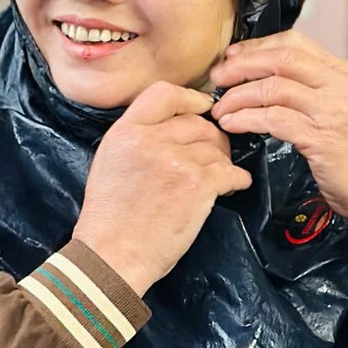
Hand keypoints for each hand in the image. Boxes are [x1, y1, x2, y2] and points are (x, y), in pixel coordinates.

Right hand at [73, 83, 250, 295]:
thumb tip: (172, 129)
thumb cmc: (110, 217)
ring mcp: (176, 161)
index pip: (163, 93)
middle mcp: (151, 140)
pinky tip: (234, 185)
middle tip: (214, 154)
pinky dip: (236, 179)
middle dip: (211, 138)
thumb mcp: (110, 162)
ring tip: (219, 177)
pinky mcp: (197, 185)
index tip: (202, 109)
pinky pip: (229, 172)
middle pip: (197, 123)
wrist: (113, 254)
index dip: (189, 98)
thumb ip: (138, 139)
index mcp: (125, 132)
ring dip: (222, 162)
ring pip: (215, 148)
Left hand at [209, 31, 347, 228]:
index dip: (256, 46)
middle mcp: (341, 85)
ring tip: (219, 109)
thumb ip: (315, 89)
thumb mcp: (343, 109)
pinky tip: (232, 125)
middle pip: (281, 59)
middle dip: (242, 66)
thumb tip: (269, 77)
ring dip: (238, 97)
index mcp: (344, 73)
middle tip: (217, 78)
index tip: (231, 58)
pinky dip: (247, 119)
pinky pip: (275, 119)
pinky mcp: (323, 139)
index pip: (294, 43)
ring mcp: (333, 111)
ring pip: (274, 88)